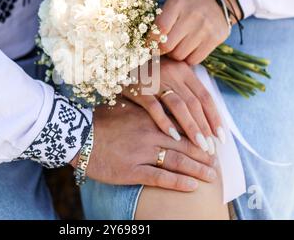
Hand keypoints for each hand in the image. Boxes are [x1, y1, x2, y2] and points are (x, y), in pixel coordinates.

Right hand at [71, 99, 217, 191]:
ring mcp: (141, 152)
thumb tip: (161, 106)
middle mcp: (149, 134)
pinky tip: (192, 186)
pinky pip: (160, 177)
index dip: (199, 136)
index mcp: (149, 118)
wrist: (76, 135)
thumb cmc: (100, 120)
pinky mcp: (131, 170)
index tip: (210, 143)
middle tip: (217, 162)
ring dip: (197, 169)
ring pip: (177, 161)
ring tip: (212, 176)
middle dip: (204, 155)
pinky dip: (178, 182)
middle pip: (185, 145)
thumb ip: (145, 108)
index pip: (182, 126)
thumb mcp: (125, 107)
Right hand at [123, 57, 223, 154]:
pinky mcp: (138, 87)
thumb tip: (205, 121)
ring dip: (191, 127)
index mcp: (183, 71)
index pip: (205, 96)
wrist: (116, 64)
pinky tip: (173, 137)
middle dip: (205, 127)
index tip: (221, 138)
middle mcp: (172, 72)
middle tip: (212, 149)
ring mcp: (155, 79)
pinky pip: (154, 106)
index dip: (215, 118)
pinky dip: (165, 122)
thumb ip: (183, 92)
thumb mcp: (167, 79)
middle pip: (195, 103)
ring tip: (199, 146)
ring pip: (179, 105)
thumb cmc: (144, 78)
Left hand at [153, 0, 241, 64]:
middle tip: (163, 48)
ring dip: (175, 55)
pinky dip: (188, 58)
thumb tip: (146, 46)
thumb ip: (159, 23)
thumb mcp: (171, 7)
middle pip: (168, 46)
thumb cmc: (186, 7)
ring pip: (180, 56)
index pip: (159, 30)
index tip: (149, 46)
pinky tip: (189, 49)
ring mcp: (205, 28)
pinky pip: (194, 60)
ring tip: (178, 46)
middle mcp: (192, 16)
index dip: (151, 42)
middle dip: (162, 50)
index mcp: (177, 5)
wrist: (215, 2)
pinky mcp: (215, 39)